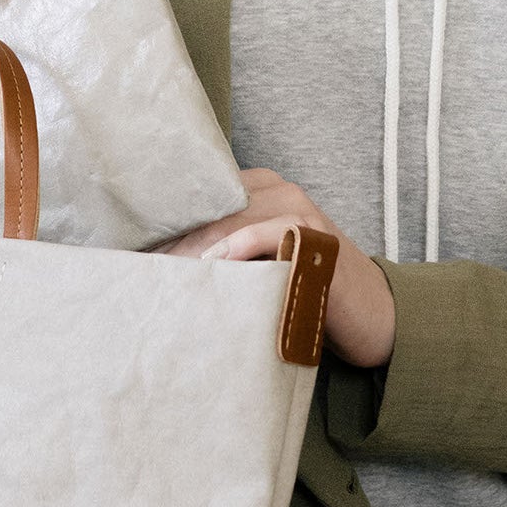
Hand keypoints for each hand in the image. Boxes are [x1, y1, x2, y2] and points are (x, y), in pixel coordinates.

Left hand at [152, 169, 395, 367]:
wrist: (372, 316)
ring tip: (166, 276)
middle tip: (140, 272)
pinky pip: (273, 232)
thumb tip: (158, 269)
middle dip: (174, 243)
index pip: (203, 201)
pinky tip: (213, 266)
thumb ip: (221, 254)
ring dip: (196, 250)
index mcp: (261, 190)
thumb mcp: (258, 266)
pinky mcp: (318, 238)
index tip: (134, 256)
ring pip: (235, 219)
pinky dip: (240, 247)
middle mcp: (280, 192)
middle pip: (213, 211)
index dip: (167, 227)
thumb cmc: (304, 294)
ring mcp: (302, 212)